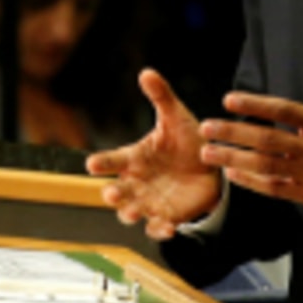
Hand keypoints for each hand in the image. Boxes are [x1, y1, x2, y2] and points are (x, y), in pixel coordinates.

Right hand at [86, 69, 222, 239]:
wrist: (212, 166)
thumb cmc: (186, 141)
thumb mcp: (176, 117)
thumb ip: (161, 97)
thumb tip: (147, 72)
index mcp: (134, 158)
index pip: (112, 160)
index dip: (101, 163)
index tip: (91, 164)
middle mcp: (137, 182)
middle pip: (117, 191)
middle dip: (112, 194)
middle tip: (111, 193)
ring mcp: (150, 201)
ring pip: (132, 212)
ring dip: (130, 214)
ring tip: (133, 213)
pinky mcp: (167, 216)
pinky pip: (158, 227)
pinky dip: (159, 230)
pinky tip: (167, 229)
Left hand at [201, 37, 302, 216]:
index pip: (284, 110)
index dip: (255, 105)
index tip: (229, 99)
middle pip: (268, 140)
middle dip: (234, 133)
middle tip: (207, 127)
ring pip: (266, 166)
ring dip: (234, 159)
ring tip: (209, 153)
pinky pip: (275, 188)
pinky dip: (252, 182)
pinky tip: (233, 174)